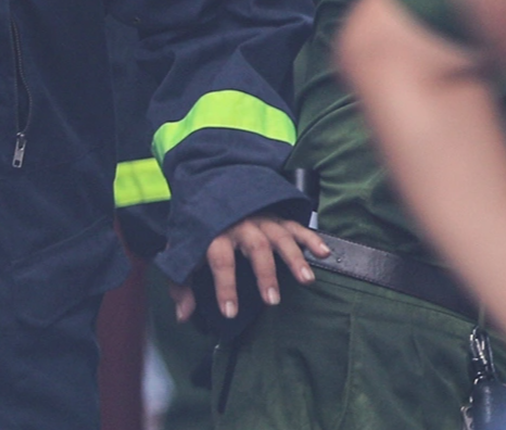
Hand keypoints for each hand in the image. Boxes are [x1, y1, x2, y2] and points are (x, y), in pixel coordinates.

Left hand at [171, 207, 328, 321]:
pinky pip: (295, 226)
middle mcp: (239, 224)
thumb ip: (181, 283)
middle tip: (272, 301)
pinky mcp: (276, 217)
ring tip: (306, 280)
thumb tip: (182, 316)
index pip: (220, 260)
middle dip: (264, 273)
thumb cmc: (198, 230)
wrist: (208, 189)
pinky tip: (323, 253)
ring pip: (279, 236)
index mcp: (214, 233)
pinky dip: (310, 238)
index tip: (230, 311)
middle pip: (255, 246)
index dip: (224, 286)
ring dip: (294, 257)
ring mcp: (260, 219)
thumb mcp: (183, 252)